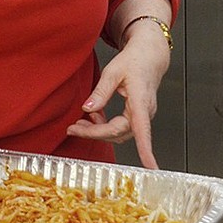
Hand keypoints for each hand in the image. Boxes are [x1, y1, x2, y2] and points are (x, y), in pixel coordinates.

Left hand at [65, 32, 169, 167]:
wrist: (150, 56)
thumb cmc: (135, 61)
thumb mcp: (113, 72)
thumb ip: (100, 93)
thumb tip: (87, 109)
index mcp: (141, 102)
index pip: (143, 130)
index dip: (145, 150)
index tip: (150, 167)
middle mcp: (144, 112)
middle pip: (118, 132)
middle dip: (94, 134)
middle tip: (72, 129)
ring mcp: (142, 115)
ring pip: (118, 132)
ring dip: (98, 131)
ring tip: (79, 123)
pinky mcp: (138, 115)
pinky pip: (120, 127)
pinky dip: (105, 125)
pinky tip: (94, 116)